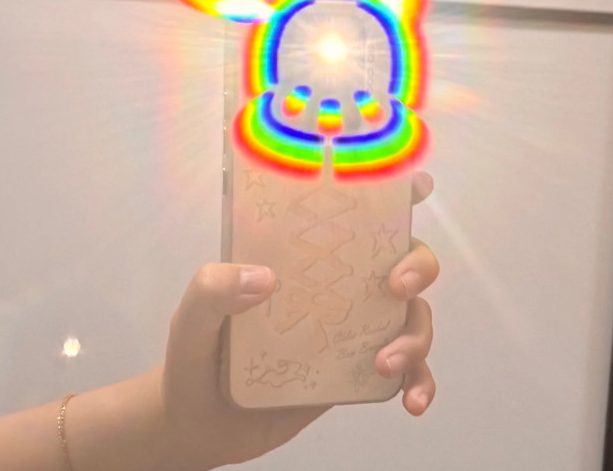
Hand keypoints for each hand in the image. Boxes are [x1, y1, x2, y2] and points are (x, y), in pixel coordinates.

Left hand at [159, 171, 438, 469]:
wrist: (199, 428)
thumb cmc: (193, 360)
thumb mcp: (191, 320)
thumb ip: (211, 292)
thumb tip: (265, 278)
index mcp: (300, 257)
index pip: (347, 213)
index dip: (389, 191)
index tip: (417, 183)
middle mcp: (334, 284)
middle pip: (401, 257)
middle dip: (417, 264)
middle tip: (396, 287)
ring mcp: (350, 327)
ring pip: (413, 314)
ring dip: (416, 334)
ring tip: (385, 364)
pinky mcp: (356, 370)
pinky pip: (408, 370)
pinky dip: (420, 381)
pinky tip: (411, 402)